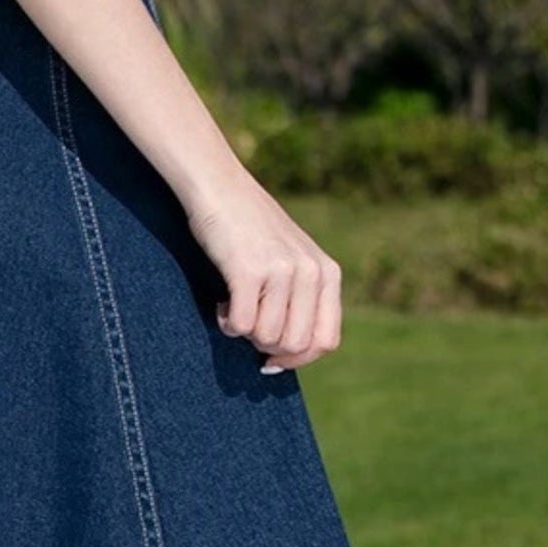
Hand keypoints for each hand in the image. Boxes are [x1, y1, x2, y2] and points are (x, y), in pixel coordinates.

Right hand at [186, 172, 341, 372]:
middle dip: (268, 347)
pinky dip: (226, 322)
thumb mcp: (293, 260)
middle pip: (295, 345)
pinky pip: (241, 325)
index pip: (326, 341)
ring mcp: (282, 271)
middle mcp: (311, 272)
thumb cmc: (250, 231)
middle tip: (249, 324)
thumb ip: (303, 299)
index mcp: (327, 273)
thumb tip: (290, 355)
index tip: (273, 358)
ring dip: (244, 333)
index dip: (298, 359)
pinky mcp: (249, 270)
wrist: (220, 188)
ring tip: (234, 305)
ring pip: (267, 338)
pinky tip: (221, 302)